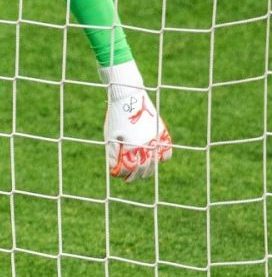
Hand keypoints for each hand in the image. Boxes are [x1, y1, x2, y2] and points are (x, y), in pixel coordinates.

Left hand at [101, 61, 172, 180]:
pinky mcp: (162, 133)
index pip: (129, 168)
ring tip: (141, 173)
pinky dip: (161, 159)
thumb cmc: (116, 116)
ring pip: (156, 163)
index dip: (123, 174)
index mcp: (132, 145)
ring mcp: (156, 138)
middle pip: (144, 168)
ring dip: (148, 170)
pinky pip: (166, 151)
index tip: (118, 176)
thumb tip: (114, 170)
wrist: (129, 96)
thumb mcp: (110, 136)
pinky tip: (154, 161)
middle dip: (135, 176)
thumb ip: (112, 154)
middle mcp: (147, 144)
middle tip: (129, 179)